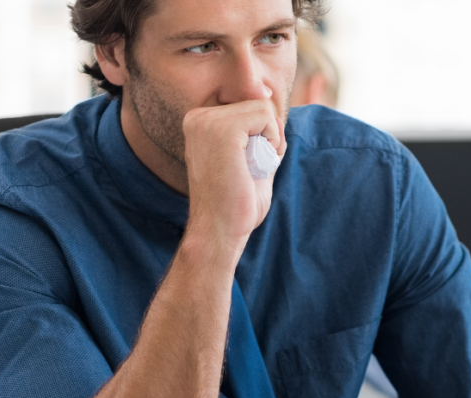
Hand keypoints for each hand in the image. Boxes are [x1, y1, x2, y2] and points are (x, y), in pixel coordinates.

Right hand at [182, 100, 284, 255]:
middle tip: (249, 169)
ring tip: (250, 168)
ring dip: (270, 140)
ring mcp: (208, 121)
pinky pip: (266, 116)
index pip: (248, 106)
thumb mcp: (249, 155)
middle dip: (267, 136)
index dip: (260, 134)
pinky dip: (273, 141)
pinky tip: (255, 164)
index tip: (244, 164)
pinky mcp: (223, 129)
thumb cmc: (235, 202)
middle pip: (257, 103)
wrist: (219, 231)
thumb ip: (258, 128)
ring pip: (264, 108)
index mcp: (199, 122)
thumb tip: (267, 93)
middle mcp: (198, 116)